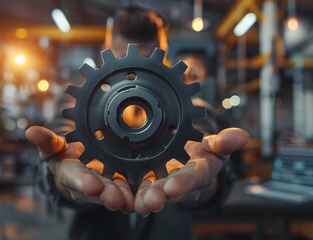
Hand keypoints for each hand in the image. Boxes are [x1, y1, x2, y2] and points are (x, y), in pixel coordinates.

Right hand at [25, 126, 133, 213]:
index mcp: (70, 173)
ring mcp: (106, 185)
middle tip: (115, 198)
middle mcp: (89, 184)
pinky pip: (131, 190)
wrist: (79, 164)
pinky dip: (139, 194)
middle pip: (99, 191)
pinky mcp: (121, 184)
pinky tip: (148, 197)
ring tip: (133, 201)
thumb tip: (31, 131)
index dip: (83, 182)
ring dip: (124, 198)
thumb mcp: (54, 148)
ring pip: (116, 193)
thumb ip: (47, 141)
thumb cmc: (65, 155)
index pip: (75, 178)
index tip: (91, 186)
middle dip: (107, 195)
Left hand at [134, 128, 248, 215]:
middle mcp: (178, 181)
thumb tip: (242, 136)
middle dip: (159, 196)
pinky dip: (125, 191)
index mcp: (197, 173)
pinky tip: (115, 194)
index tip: (174, 188)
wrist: (185, 153)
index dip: (184, 183)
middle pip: (168, 190)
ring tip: (134, 203)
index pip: (192, 178)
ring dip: (141, 198)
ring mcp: (160, 181)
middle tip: (150, 201)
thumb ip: (224, 142)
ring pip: (149, 191)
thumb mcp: (214, 145)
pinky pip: (133, 186)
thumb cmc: (201, 150)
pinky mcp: (143, 179)